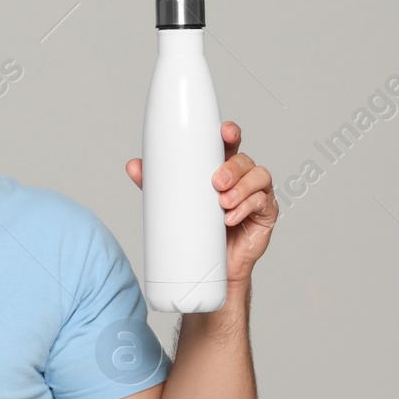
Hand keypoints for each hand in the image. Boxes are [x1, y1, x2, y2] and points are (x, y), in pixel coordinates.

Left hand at [125, 119, 278, 284]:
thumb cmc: (200, 229)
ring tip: (223, 203)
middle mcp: (242, 178)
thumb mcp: (176, 201)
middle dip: (232, 167)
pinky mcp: (265, 213)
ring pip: (258, 177)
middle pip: (244, 160)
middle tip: (216, 182)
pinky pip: (262, 202)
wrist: (216, 266)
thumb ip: (158, 183)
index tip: (225, 132)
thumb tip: (133, 166)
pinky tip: (231, 217)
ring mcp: (256, 194)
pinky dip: (246, 207)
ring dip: (241, 188)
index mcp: (222, 168)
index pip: (229, 144)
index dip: (230, 134)